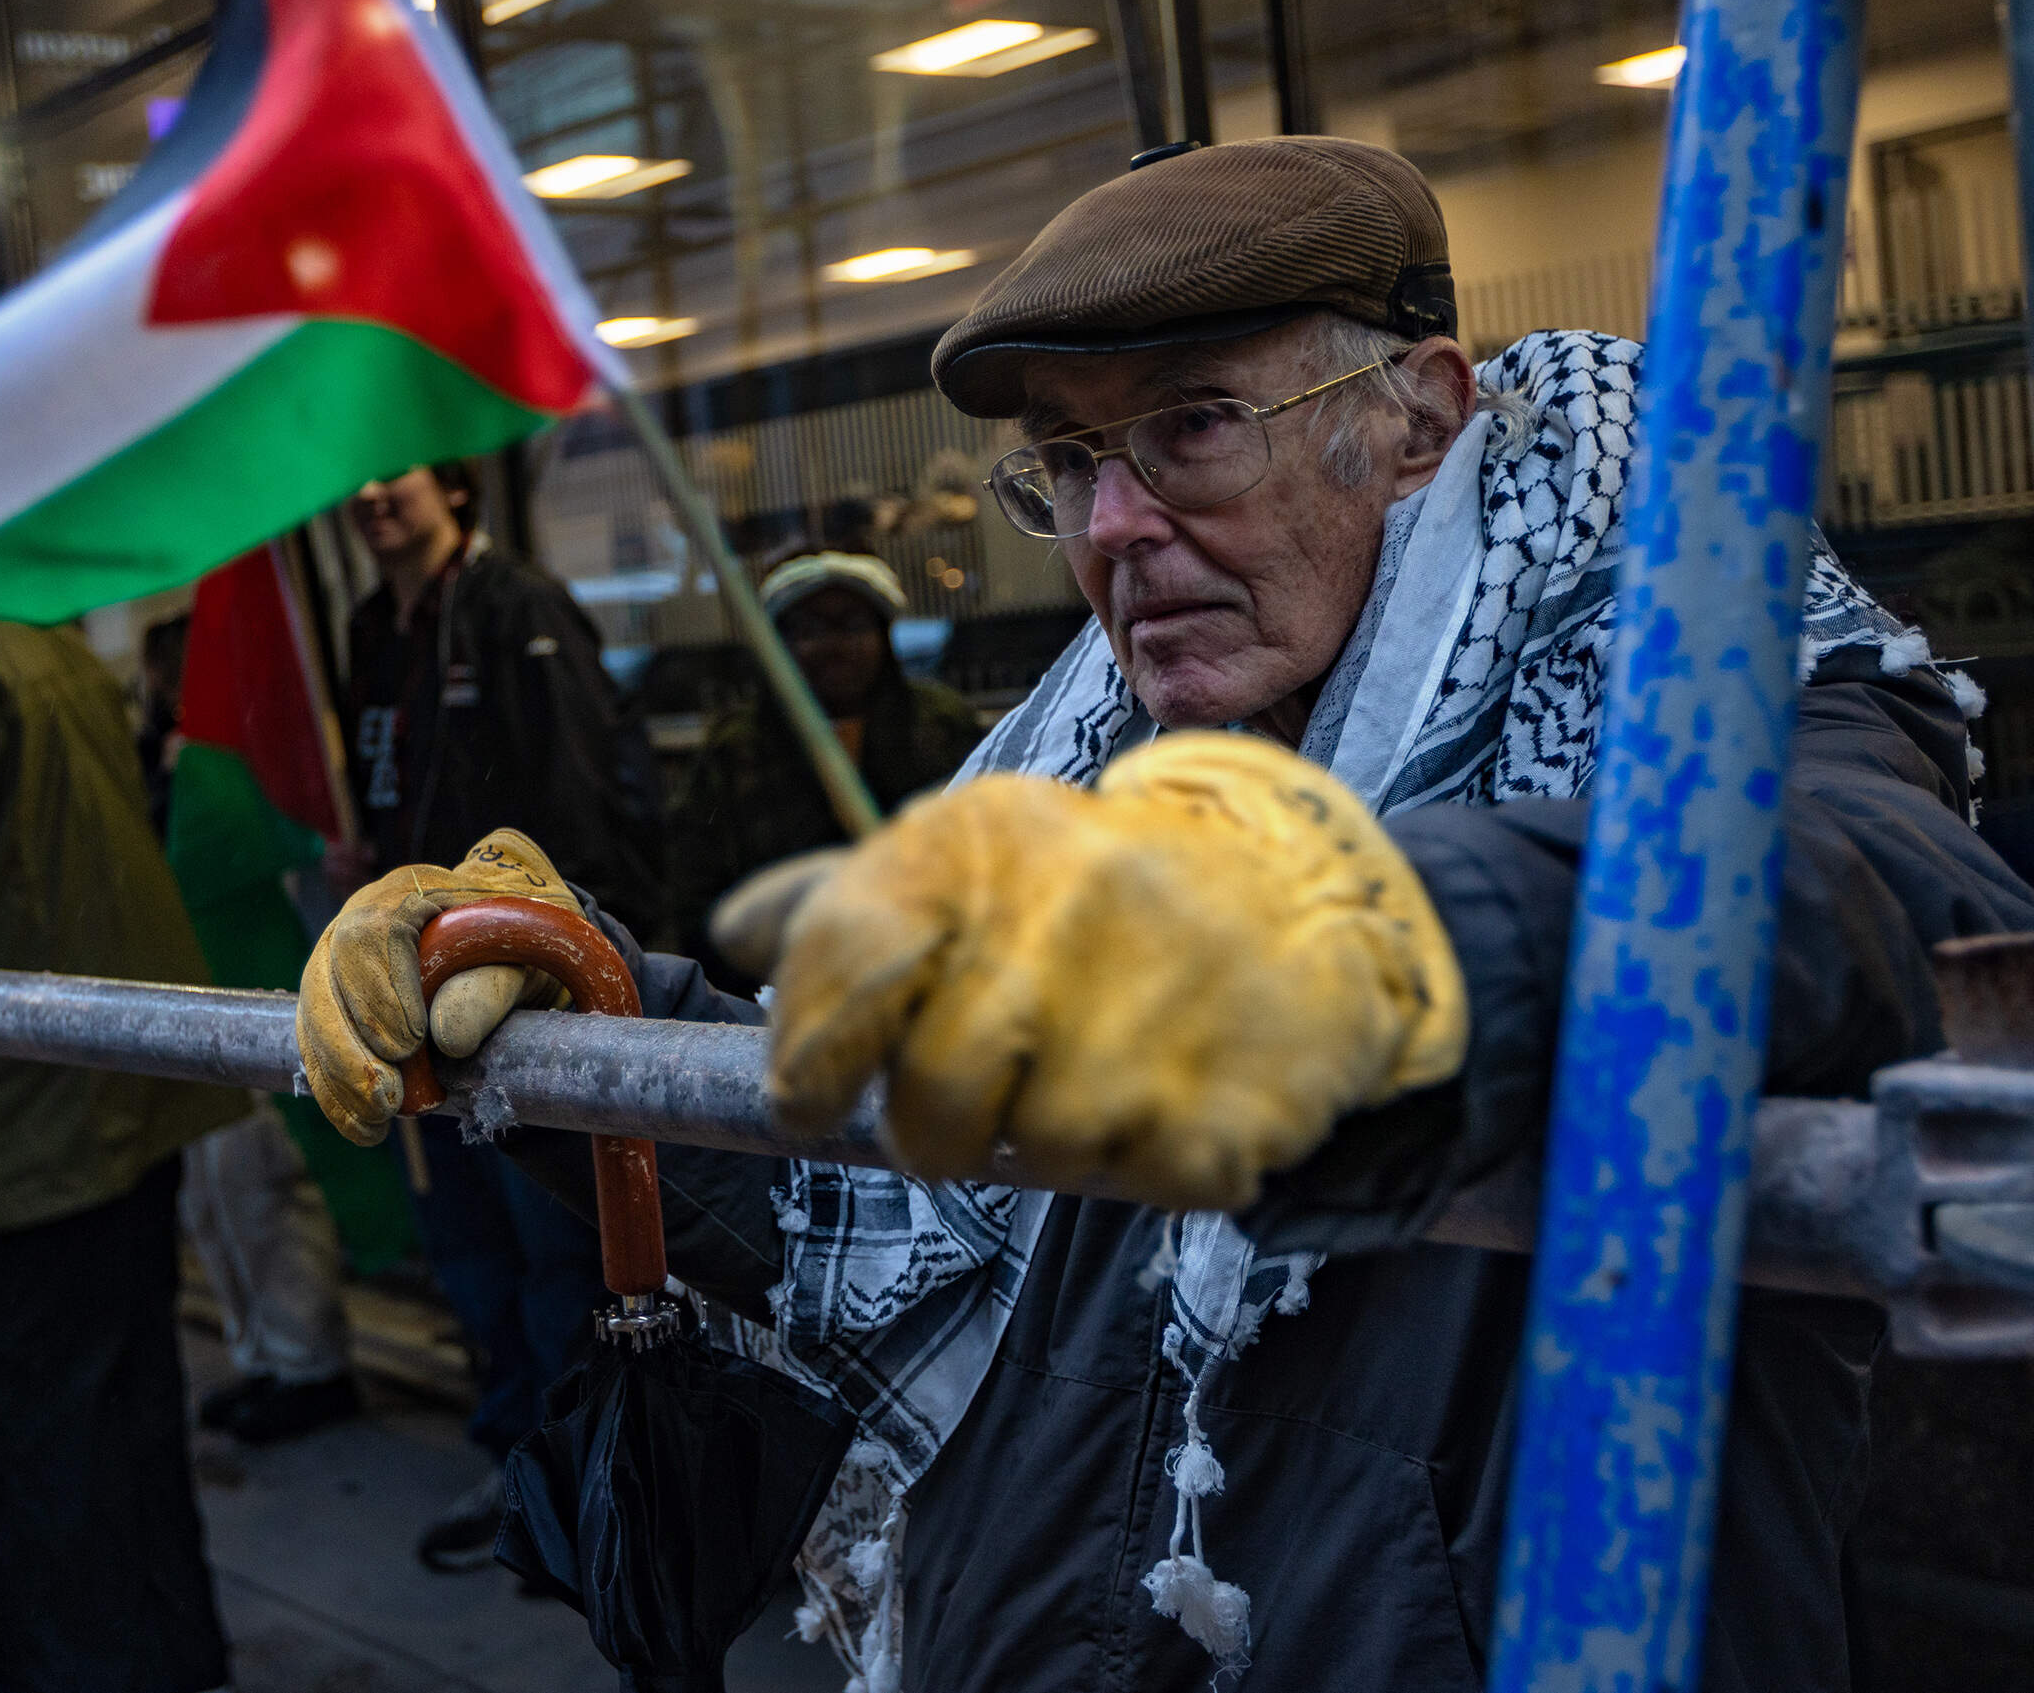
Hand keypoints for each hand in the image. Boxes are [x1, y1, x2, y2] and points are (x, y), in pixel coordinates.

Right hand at [297, 830, 583, 1143]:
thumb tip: (446, 1036)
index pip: (371, 931)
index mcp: (410, 892)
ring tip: (380, 1116)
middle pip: (328, 974)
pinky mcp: (336, 1007)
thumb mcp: (528, 957)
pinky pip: (317, 1048)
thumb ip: (491, 986)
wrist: (515, 949)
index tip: (409, 1043)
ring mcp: (341, 963)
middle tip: (388, 1093)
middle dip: (352, 1042)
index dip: (380, 989)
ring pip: (316, 1013)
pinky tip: (366, 1127)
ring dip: (341, 1073)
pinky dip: (337, 1093)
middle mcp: (361, 920)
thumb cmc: (524, 943)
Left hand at [766, 733, 1466, 1211]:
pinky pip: (1135, 1186)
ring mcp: (1144, 1024)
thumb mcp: (980, 849)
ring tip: (1103, 1063)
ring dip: (1053, 1137)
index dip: (809, 1061)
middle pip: (929, 1109)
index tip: (805, 1100)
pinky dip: (1146, 1158)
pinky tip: (1173, 1084)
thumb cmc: (1099, 888)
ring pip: (1032, 1158)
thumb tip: (733, 932)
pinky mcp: (1221, 1112)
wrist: (1299, 886)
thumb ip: (857, 903)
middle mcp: (1057, 923)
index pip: (846, 966)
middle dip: (938, 1129)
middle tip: (983, 1096)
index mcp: (979, 848)